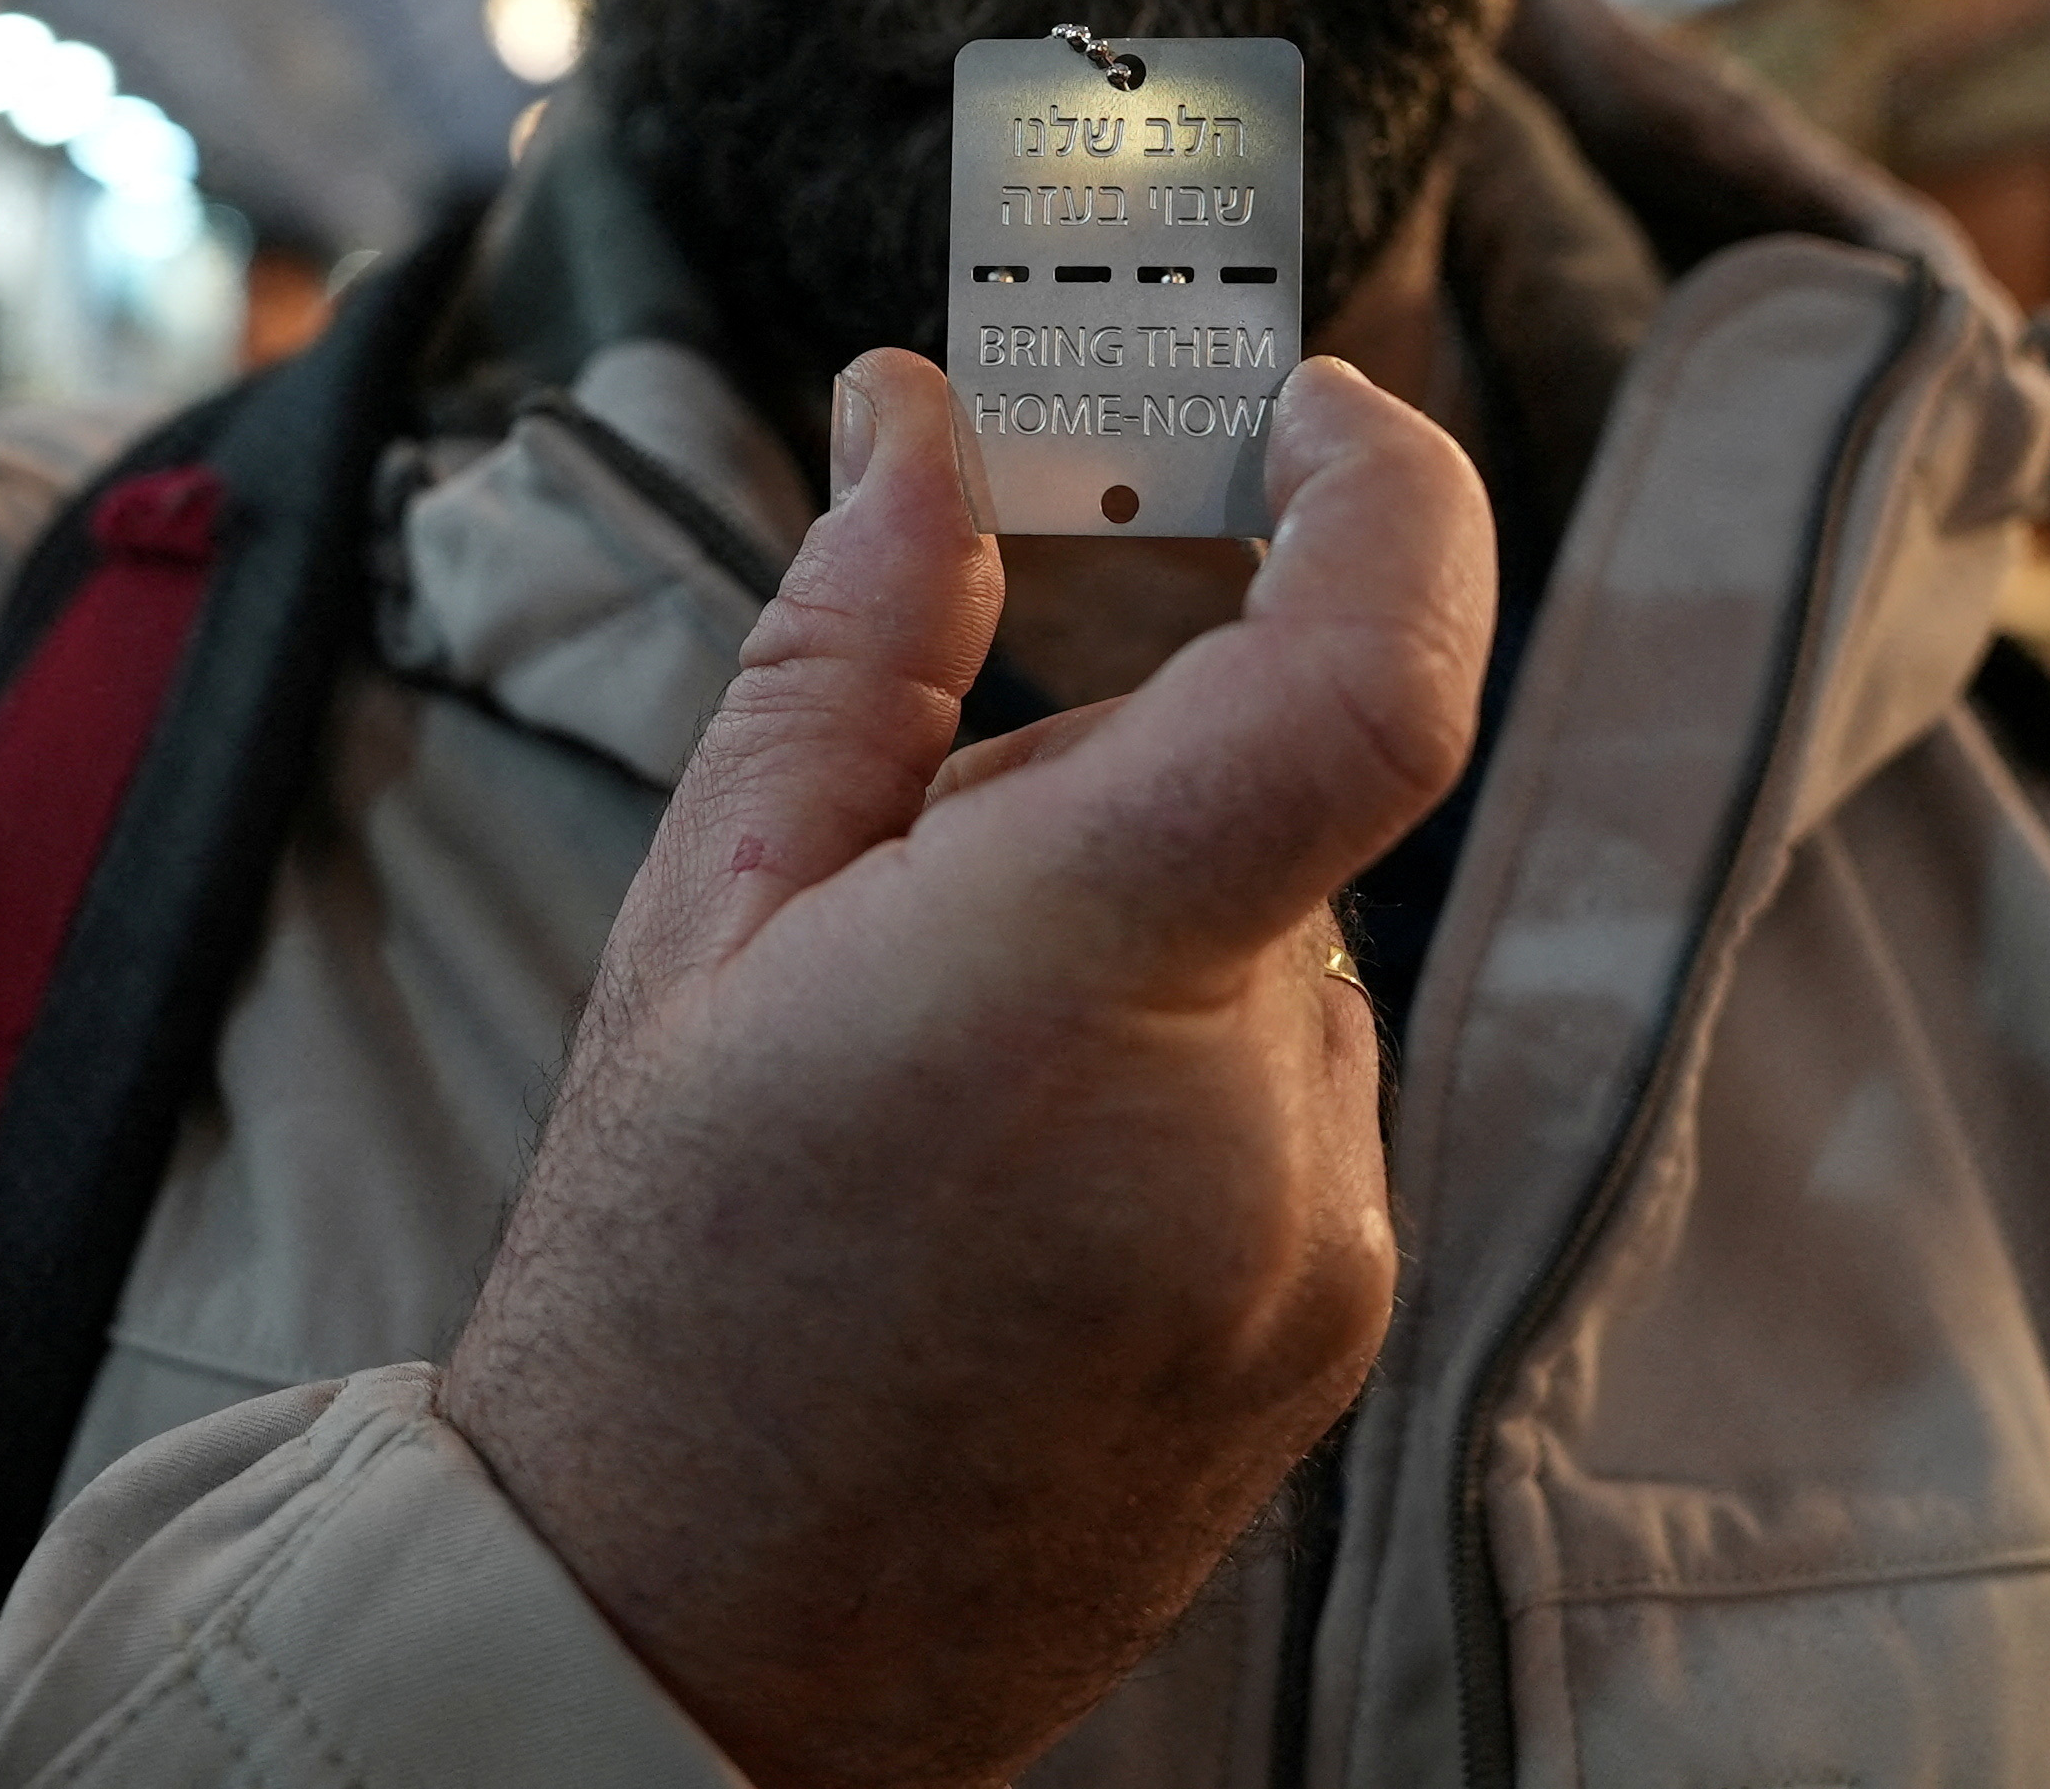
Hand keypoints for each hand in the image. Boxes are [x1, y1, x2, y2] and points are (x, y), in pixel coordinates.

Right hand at [441, 348, 1493, 1788]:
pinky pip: (1303, 1095)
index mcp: (1062, 985)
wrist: (688, 1635)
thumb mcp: (703, 917)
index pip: (1363, 683)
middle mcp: (1244, 1126)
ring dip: (1153, 940)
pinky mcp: (1343, 1325)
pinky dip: (1189, 1074)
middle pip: (1269, 801)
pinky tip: (1021, 1189)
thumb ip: (852, 643)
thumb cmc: (660, 1280)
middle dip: (1116, 780)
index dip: (1389, 500)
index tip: (1313, 414)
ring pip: (1284, 949)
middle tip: (918, 896)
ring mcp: (1318, 1246)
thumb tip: (921, 418)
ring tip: (946, 1091)